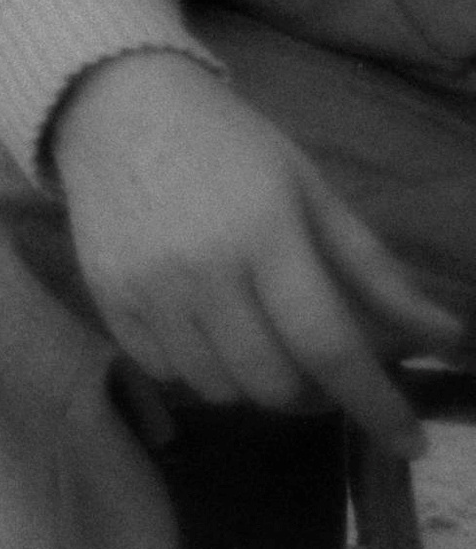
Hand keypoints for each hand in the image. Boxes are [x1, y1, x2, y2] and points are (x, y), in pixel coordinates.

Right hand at [53, 51, 460, 457]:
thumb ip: (373, 269)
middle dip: (315, 395)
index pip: (328, 344)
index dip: (376, 403)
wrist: (115, 106)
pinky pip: (164, 372)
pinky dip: (198, 370)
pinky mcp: (106, 297)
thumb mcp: (310, 190)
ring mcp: (146, 288)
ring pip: (218, 389)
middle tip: (322, 370)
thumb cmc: (227, 143)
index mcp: (264, 235)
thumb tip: (442, 338)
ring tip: (261, 346)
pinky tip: (208, 333)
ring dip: (255, 384)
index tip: (410, 442)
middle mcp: (201, 271)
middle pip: (273, 382)